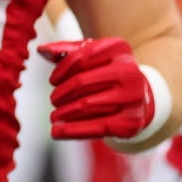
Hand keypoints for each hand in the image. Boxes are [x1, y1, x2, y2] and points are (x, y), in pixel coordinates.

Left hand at [38, 37, 153, 140]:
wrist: (139, 96)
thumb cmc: (107, 71)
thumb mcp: (89, 55)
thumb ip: (64, 50)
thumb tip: (42, 50)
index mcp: (118, 49)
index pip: (80, 57)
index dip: (61, 70)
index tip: (53, 81)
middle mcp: (130, 72)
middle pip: (82, 82)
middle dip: (61, 93)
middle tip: (53, 100)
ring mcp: (133, 98)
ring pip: (87, 105)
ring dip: (64, 112)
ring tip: (54, 116)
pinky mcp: (132, 122)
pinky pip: (96, 127)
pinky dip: (73, 131)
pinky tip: (57, 132)